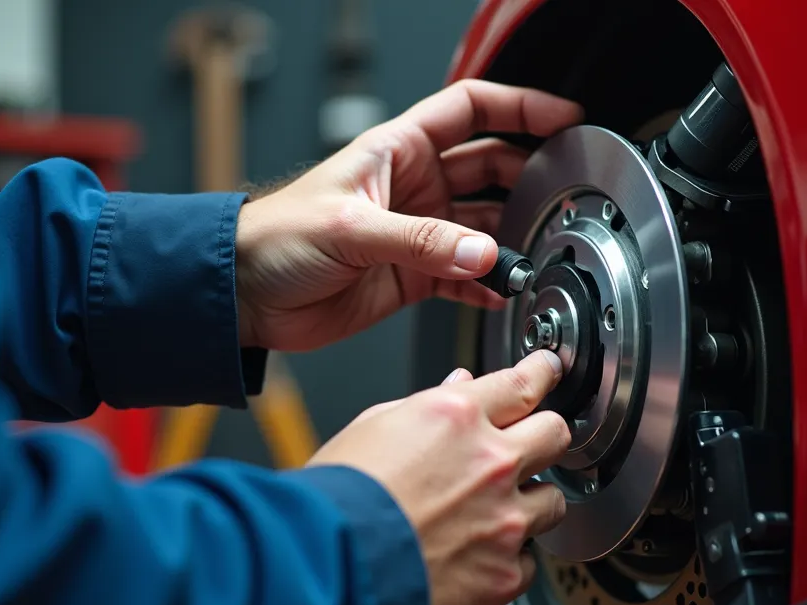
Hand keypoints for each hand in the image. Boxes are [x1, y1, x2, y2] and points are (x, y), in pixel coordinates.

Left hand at [235, 80, 583, 350]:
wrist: (245, 295)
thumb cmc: (275, 238)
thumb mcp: (350, 228)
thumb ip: (420, 241)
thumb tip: (480, 253)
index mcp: (398, 150)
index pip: (471, 110)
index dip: (519, 107)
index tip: (561, 116)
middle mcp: (414, 186)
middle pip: (492, 169)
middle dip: (528, 179)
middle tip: (560, 195)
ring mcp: (418, 232)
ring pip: (484, 227)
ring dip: (510, 241)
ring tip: (534, 255)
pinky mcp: (413, 276)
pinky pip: (466, 277)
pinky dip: (488, 285)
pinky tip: (505, 292)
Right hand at [307, 350, 571, 604]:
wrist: (328, 573)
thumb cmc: (335, 503)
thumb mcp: (370, 430)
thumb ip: (425, 406)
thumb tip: (458, 387)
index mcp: (456, 419)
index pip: (522, 383)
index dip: (540, 373)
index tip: (546, 371)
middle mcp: (491, 464)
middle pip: (555, 434)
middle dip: (543, 436)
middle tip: (528, 444)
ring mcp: (504, 521)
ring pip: (552, 500)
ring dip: (529, 502)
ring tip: (492, 514)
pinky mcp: (504, 574)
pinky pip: (528, 561)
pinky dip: (507, 559)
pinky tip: (476, 559)